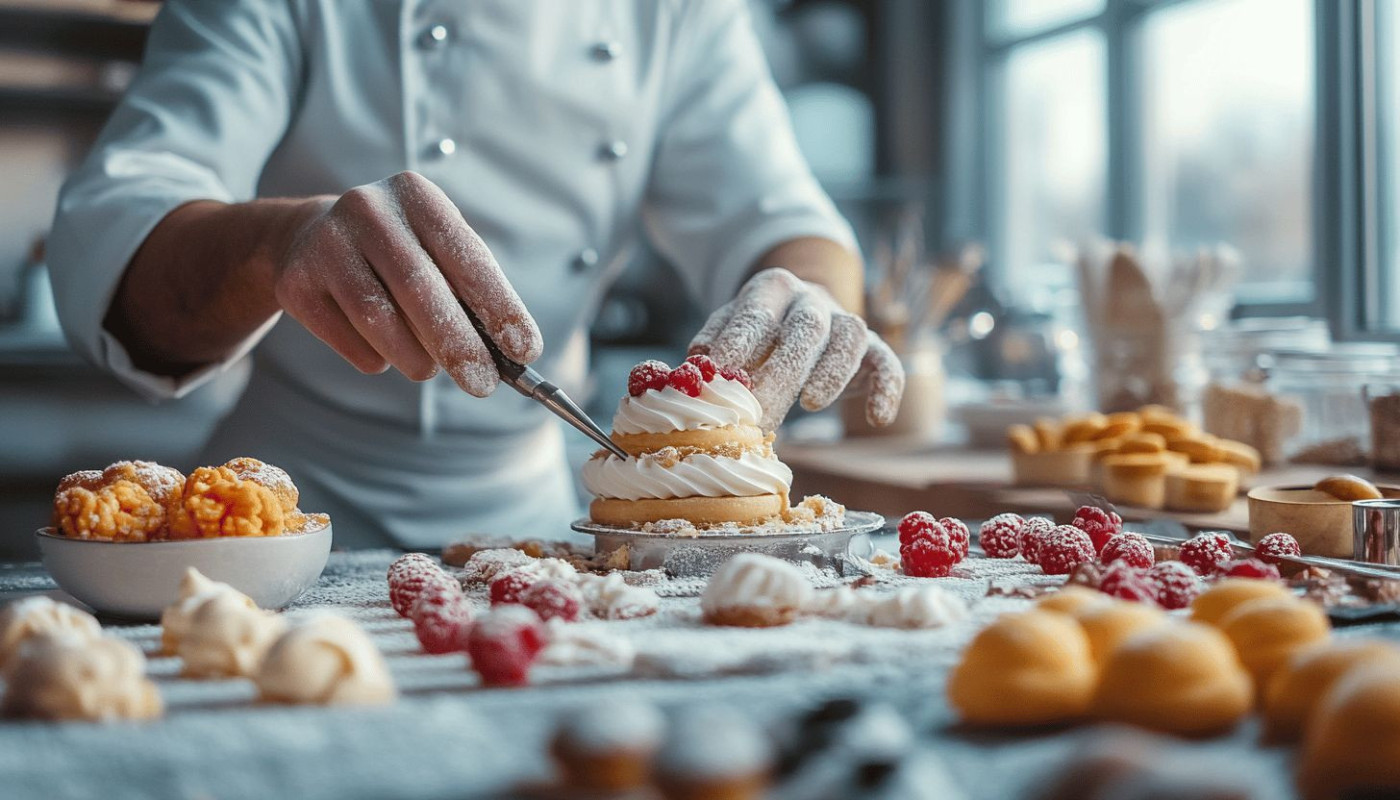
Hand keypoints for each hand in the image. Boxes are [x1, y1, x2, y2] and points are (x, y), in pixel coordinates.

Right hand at [274, 171, 540, 395]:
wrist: (307, 237)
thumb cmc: (398, 253)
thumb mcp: (436, 251)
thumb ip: (470, 294)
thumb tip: (509, 355)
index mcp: (417, 195)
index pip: (466, 256)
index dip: (499, 306)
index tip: (525, 350)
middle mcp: (368, 209)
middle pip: (420, 289)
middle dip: (459, 344)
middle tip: (483, 385)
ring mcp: (325, 243)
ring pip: (379, 318)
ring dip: (415, 357)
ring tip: (429, 370)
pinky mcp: (295, 282)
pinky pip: (348, 338)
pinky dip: (377, 357)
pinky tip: (383, 350)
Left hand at [689, 267, 903, 429]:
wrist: (804, 312)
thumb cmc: (758, 332)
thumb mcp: (729, 328)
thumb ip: (714, 345)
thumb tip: (694, 370)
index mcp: (772, 290)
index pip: (757, 312)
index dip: (740, 340)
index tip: (722, 370)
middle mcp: (812, 301)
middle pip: (805, 327)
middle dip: (783, 371)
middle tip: (762, 412)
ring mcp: (846, 322)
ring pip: (850, 337)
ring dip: (832, 372)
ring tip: (811, 405)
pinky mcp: (873, 348)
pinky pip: (887, 363)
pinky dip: (886, 389)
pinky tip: (877, 419)